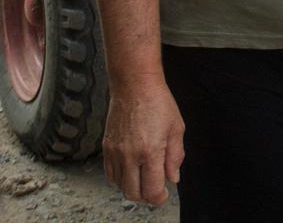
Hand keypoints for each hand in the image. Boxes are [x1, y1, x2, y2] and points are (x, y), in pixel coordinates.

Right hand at [102, 76, 184, 205]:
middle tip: (155, 189)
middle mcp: (130, 155)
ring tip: (144, 179)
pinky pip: (110, 174)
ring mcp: (116, 152)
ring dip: (133, 188)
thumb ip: (175, 157)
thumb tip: (173, 178)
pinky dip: (120, 179)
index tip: (164, 194)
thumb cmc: (158, 102)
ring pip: (120, 186)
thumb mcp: (176, 128)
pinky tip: (131, 171)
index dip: (160, 198)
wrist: (134, 85)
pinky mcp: (106, 147)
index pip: (152, 190)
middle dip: (146, 197)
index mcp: (150, 152)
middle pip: (134, 193)